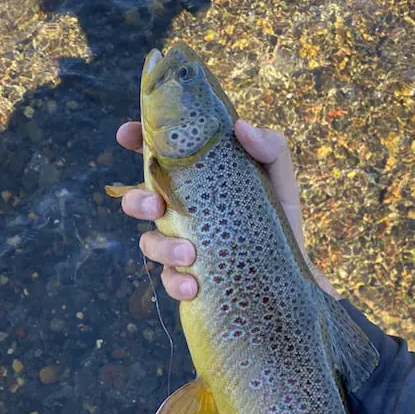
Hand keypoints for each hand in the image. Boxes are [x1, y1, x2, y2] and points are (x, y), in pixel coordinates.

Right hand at [116, 120, 304, 299]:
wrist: (287, 277)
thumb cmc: (278, 222)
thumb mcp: (280, 182)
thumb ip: (271, 148)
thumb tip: (241, 127)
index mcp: (197, 180)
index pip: (159, 155)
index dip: (137, 140)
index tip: (127, 135)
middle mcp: (182, 211)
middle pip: (140, 199)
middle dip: (137, 201)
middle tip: (156, 206)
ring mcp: (180, 245)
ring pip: (150, 243)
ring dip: (162, 247)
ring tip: (189, 255)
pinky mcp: (186, 279)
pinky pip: (169, 281)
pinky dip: (176, 283)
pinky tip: (193, 286)